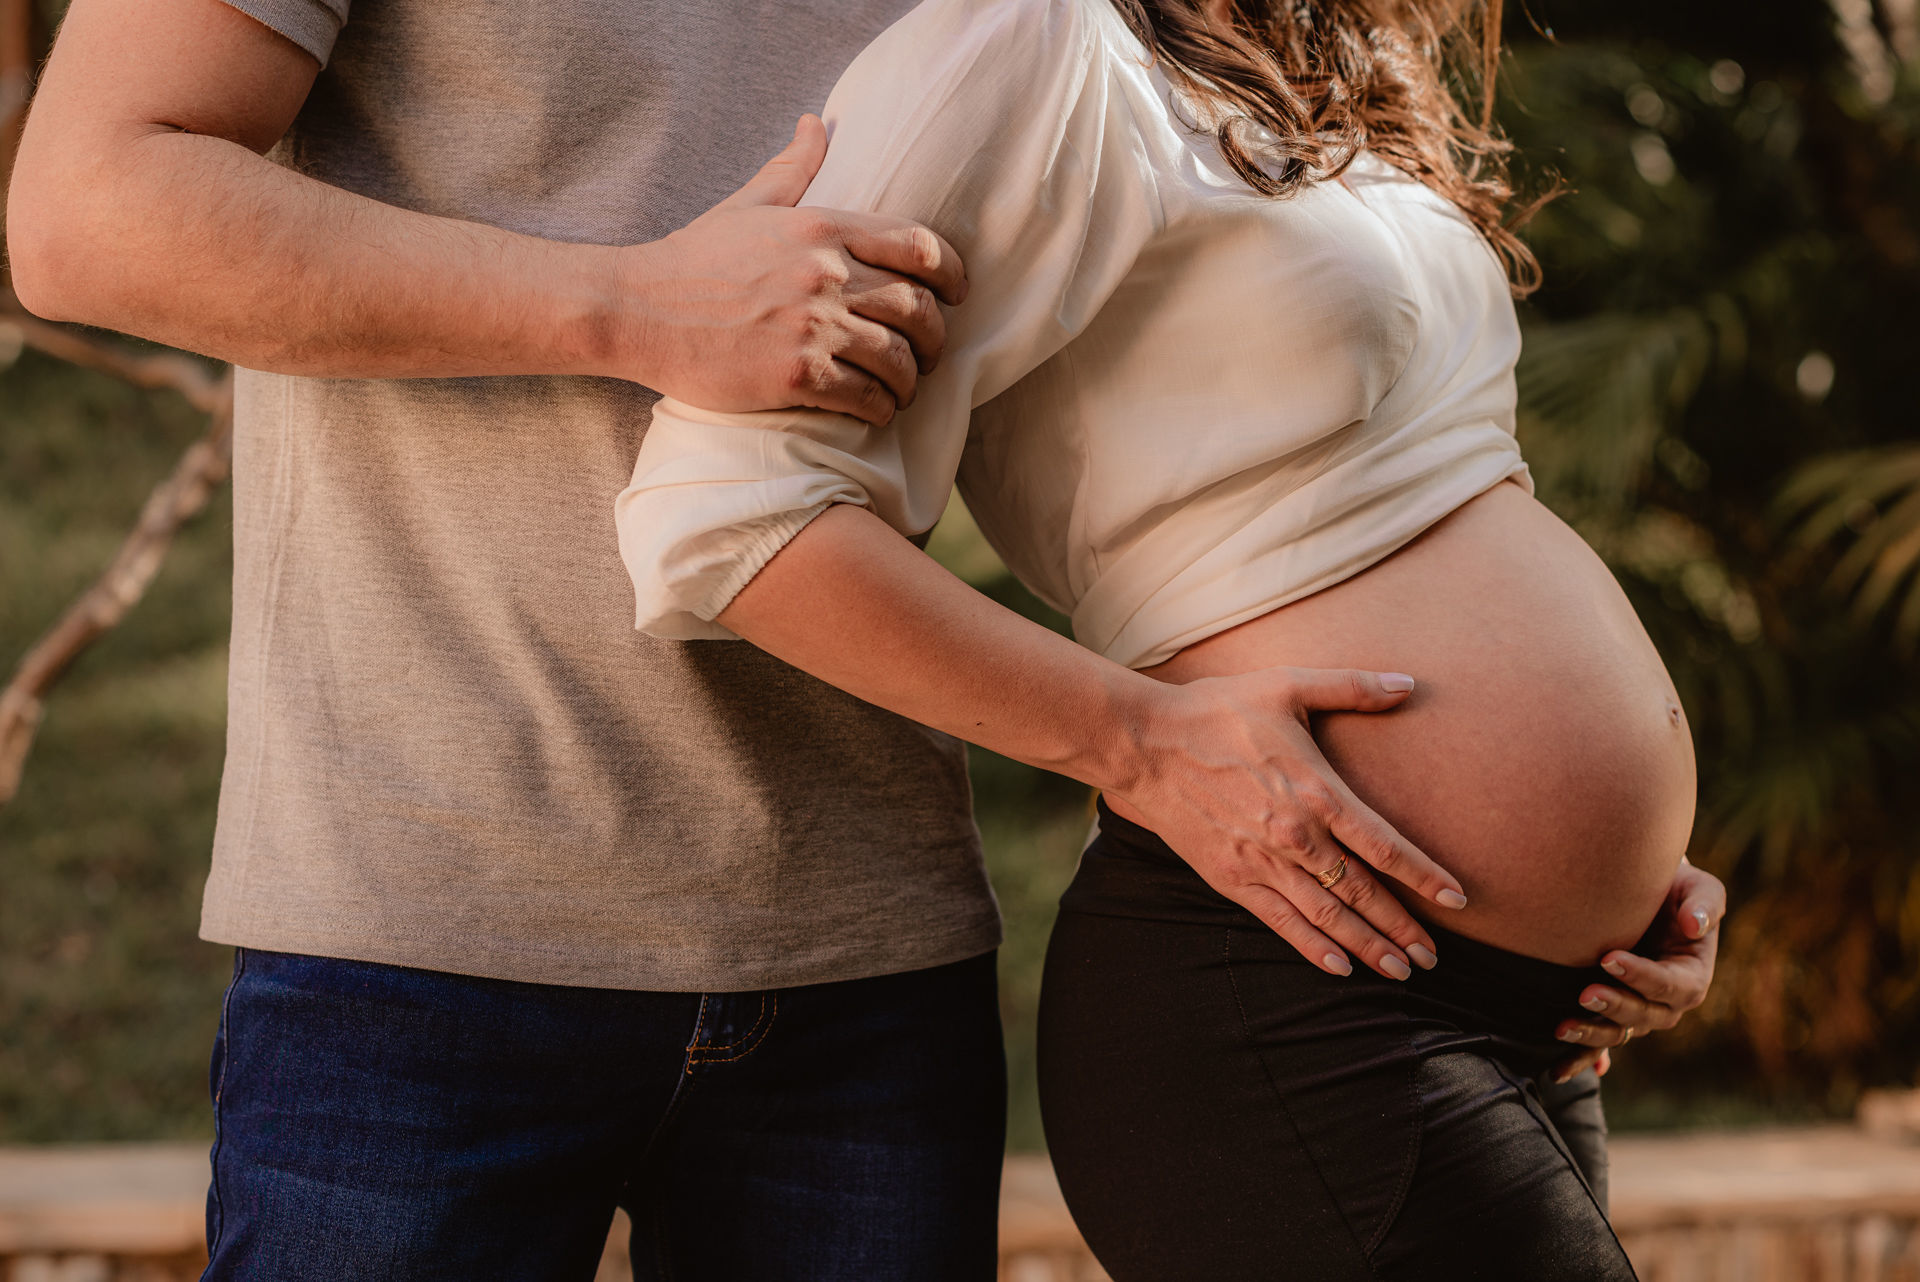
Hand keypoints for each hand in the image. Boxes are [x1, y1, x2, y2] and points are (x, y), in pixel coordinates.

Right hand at [619, 114, 968, 424]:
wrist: (638, 312)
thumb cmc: (692, 261)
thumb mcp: (746, 205)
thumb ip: (792, 170)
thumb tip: (815, 124)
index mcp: (821, 228)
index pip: (917, 245)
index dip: (952, 273)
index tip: (958, 293)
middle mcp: (825, 275)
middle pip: (917, 307)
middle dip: (936, 336)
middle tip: (930, 352)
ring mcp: (812, 327)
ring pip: (897, 358)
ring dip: (910, 379)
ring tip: (904, 388)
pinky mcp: (796, 377)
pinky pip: (866, 396)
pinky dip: (881, 408)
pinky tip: (876, 410)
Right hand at [1102, 667, 1468, 980]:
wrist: (1145, 743)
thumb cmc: (1217, 710)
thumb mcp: (1287, 685)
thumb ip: (1352, 686)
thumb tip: (1410, 683)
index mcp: (1316, 791)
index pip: (1385, 845)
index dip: (1424, 876)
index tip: (1458, 899)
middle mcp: (1295, 835)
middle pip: (1362, 892)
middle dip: (1402, 927)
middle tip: (1435, 957)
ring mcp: (1261, 861)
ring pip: (1327, 915)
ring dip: (1367, 946)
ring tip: (1400, 971)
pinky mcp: (1230, 877)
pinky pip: (1280, 921)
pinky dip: (1312, 947)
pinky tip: (1339, 968)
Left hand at [1549, 859, 1725, 1082]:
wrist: (1639, 893)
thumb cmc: (1673, 889)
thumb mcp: (1698, 886)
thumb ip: (1705, 903)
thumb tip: (1693, 926)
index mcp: (1690, 977)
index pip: (1671, 986)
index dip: (1642, 977)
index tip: (1609, 959)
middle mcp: (1665, 1004)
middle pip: (1644, 1016)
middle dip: (1615, 1008)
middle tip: (1584, 993)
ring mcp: (1636, 1012)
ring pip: (1617, 1034)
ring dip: (1591, 1036)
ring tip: (1561, 1028)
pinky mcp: (1609, 1015)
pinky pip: (1597, 1046)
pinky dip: (1580, 1059)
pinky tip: (1558, 1071)